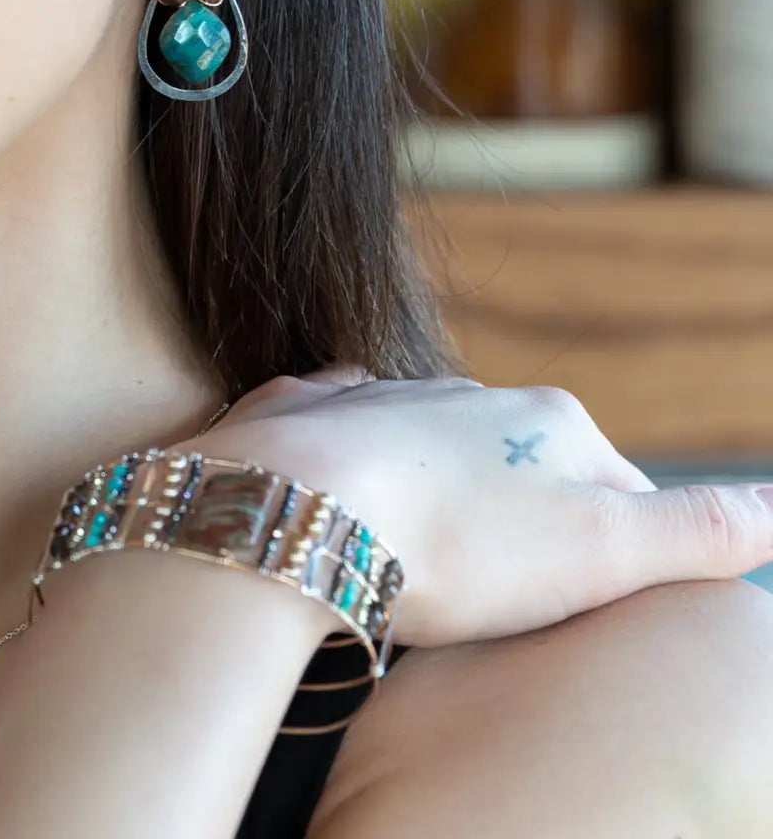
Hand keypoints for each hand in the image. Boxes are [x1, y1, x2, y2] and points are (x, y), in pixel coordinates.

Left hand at [187, 368, 772, 647]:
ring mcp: (379, 396)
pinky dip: (348, 450)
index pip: (617, 488)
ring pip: (430, 440)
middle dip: (523, 513)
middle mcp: (466, 393)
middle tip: (510, 581)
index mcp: (550, 422)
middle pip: (520, 462)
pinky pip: (337, 425)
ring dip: (438, 482)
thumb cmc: (458, 543)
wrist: (298, 506)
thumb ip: (694, 530)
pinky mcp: (302, 414)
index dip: (620, 548)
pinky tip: (341, 480)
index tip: (604, 598)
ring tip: (430, 543)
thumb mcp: (603, 550)